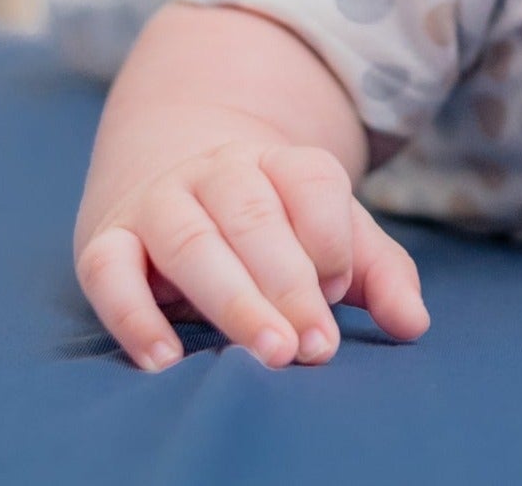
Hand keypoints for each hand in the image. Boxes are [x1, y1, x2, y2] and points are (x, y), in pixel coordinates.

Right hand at [74, 141, 428, 371]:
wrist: (176, 175)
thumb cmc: (272, 225)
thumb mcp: (331, 235)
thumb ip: (378, 273)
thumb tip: (414, 323)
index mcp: (279, 161)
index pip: (311, 181)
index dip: (331, 236)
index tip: (339, 294)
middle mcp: (218, 171)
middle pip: (255, 217)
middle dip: (289, 284)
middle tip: (314, 348)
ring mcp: (160, 201)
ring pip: (191, 242)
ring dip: (232, 300)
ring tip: (269, 354)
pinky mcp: (106, 239)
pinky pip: (110, 270)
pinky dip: (133, 314)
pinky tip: (165, 359)